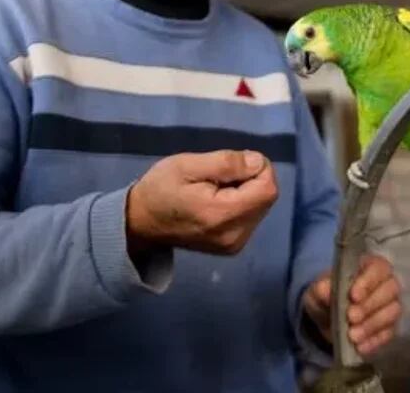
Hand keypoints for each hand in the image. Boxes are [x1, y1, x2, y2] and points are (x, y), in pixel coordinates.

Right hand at [126, 150, 277, 255]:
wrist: (141, 223)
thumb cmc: (161, 188)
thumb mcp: (188, 165)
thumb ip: (226, 163)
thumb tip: (259, 162)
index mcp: (223, 214)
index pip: (268, 188)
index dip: (257, 167)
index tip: (232, 163)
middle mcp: (234, 235)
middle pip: (266, 197)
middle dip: (250, 179)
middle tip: (218, 175)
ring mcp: (234, 245)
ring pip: (261, 207)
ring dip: (245, 191)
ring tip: (215, 189)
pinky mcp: (232, 247)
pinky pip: (251, 217)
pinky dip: (241, 204)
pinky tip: (217, 202)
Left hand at [302, 254, 401, 357]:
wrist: (325, 318)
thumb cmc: (326, 295)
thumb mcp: (317, 290)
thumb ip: (321, 288)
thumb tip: (325, 291)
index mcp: (369, 266)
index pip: (378, 268)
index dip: (368, 281)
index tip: (353, 296)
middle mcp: (385, 284)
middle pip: (390, 290)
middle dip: (370, 305)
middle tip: (351, 317)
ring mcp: (389, 306)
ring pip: (392, 312)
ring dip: (372, 325)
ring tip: (353, 335)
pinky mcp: (389, 328)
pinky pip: (388, 334)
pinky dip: (374, 341)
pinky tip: (360, 347)